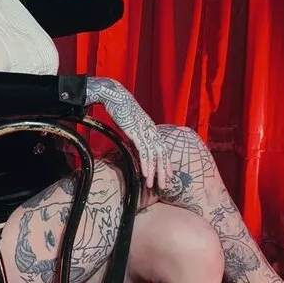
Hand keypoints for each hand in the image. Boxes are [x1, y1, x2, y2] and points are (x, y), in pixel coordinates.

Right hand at [85, 77, 172, 191]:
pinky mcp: (136, 132)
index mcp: (152, 129)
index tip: (168, 175)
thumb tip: (134, 144)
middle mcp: (152, 131)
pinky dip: (146, 164)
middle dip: (163, 172)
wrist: (115, 96)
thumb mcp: (132, 124)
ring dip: (154, 172)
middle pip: (162, 155)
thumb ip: (136, 134)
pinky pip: (144, 151)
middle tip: (164, 186)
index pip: (163, 149)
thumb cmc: (122, 109)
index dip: (166, 163)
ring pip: (154, 156)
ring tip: (153, 185)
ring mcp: (145, 132)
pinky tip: (146, 174)